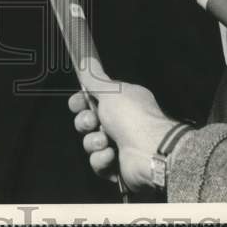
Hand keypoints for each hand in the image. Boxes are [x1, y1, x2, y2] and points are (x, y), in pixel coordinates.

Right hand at [67, 75, 178, 191]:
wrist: (149, 152)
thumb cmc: (133, 118)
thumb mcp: (110, 91)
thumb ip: (94, 78)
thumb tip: (87, 60)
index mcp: (122, 102)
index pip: (93, 100)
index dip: (81, 102)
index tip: (76, 103)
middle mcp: (122, 122)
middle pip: (88, 122)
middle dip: (85, 122)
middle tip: (93, 122)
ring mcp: (119, 145)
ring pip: (90, 143)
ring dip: (94, 142)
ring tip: (106, 141)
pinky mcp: (117, 166)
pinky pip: (97, 162)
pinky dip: (102, 159)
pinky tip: (112, 155)